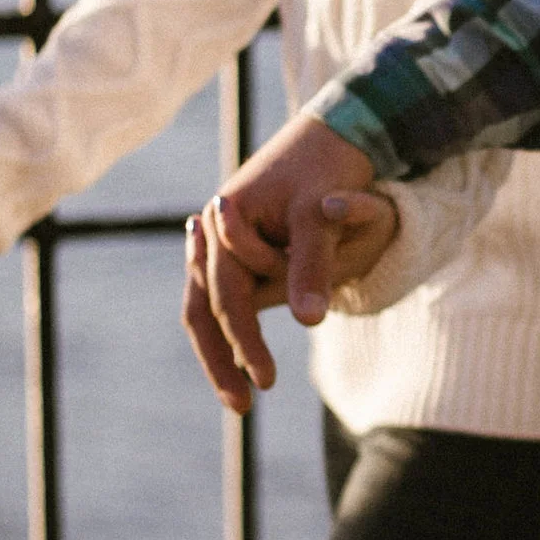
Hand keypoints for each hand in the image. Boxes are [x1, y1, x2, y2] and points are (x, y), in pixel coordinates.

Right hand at [180, 113, 376, 412]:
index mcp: (225, 223)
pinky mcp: (243, 252)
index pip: (227, 298)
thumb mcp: (323, 216)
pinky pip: (229, 298)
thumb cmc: (329, 168)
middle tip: (242, 407)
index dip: (245, 342)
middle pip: (202, 309)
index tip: (266, 382)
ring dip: (223, 350)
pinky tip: (242, 362)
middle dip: (221, 359)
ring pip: (210, 307)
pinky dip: (235, 330)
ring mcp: (224, 245)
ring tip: (239, 396)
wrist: (337, 132)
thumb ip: (312, 266)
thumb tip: (310, 321)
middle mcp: (214, 235)